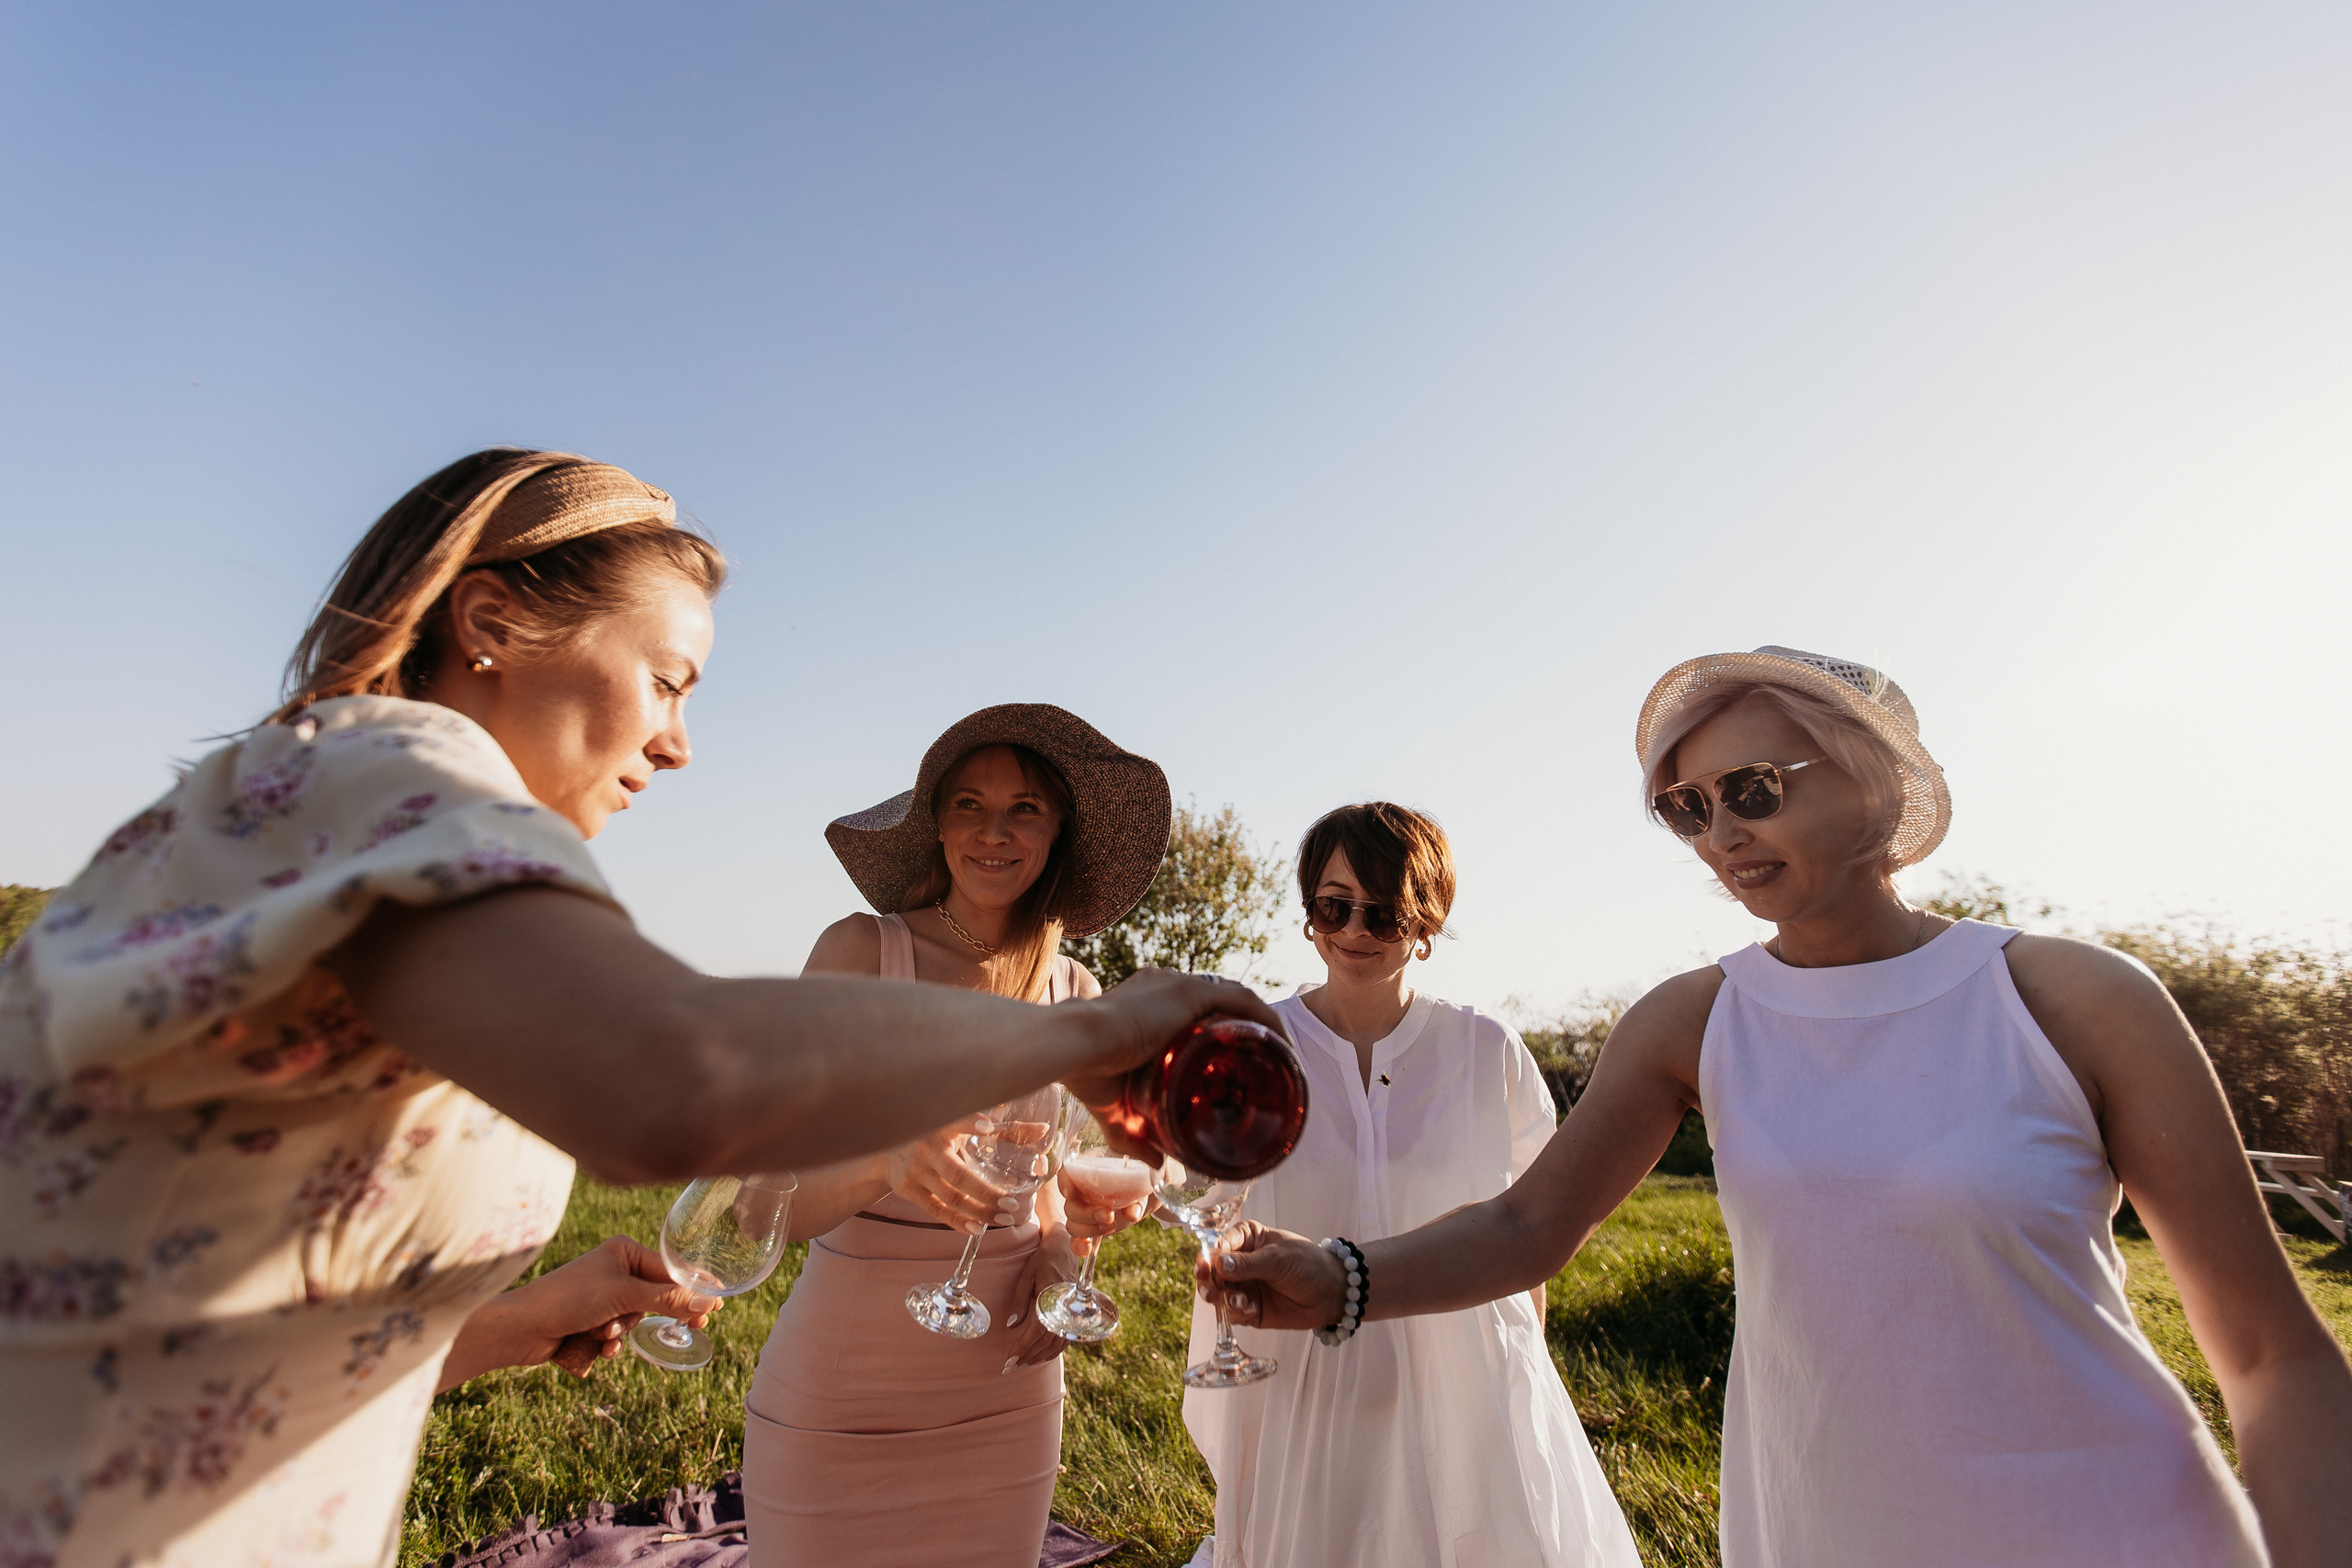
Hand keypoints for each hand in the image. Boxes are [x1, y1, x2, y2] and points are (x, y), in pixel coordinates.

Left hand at [439, 1235, 721, 1391]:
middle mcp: (614, 1270)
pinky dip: (608, 1344)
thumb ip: (669, 1298)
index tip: (716, 1306)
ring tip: (603, 1335)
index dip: (692, 1289)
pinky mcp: (589, 1320)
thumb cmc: (570, 1299)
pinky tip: (597, 1348)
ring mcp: (601, 1296)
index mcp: (623, 1251)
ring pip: (634, 1320)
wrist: (520, 1328)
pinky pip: (616, 1335)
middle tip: (693, 1326)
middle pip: (655, 1297)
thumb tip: (710, 1301)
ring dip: (621, 1332)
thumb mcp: (625, 1296)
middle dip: (651, 1315)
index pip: (669, 1270)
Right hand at [880, 1114, 1029, 1234]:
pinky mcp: (909, 1190)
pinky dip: (957, 1221)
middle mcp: (927, 1147)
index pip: (957, 1121)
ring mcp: (915, 1170)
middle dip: (987, 1193)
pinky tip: (977, 1229)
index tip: (987, 1127)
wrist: (887, 1151)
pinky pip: (936, 1210)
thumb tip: (1043, 1129)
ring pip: (950, 1197)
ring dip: (979, 1211)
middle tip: (1014, 1206)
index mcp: (942, 1125)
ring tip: (1005, 1219)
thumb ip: (1004, 1130)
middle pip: (958, 1174)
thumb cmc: (938, 1134)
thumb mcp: (963, 1127)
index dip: (970, 1124)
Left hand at [1001, 1230, 1081, 1372]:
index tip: (1010, 1358)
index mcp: (1051, 1298)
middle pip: (1047, 1342)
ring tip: (1023, 1364)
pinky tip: (1040, 1356)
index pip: (1037, 1331)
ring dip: (1039, 1356)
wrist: (1064, 1250)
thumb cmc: (1042, 1262)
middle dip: (1028, 1357)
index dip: (1023, 1347)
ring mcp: (1071, 1313)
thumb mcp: (1026, 1277)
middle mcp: (1064, 1309)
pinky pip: (1065, 1340)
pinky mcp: (1073, 1316)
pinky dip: (1052, 1351)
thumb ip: (1020, 1302)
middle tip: (1011, 1366)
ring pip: (1057, 1344)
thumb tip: (1011, 1326)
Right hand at [1058, 1166, 1150, 1250]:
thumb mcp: (1138, 1177)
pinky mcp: (1091, 1228)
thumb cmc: (1136, 1174)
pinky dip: (1079, 1246)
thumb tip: (1132, 1214)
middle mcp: (1080, 1191)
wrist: (1143, 1187)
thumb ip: (1135, 1192)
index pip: (1066, 1174)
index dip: (1064, 1183)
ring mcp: (1084, 1211)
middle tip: (1109, 1215)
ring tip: (1112, 1225)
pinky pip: (1076, 1240)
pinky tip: (1087, 1249)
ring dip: (1090, 1229)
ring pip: (1073, 1224)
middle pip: (1070, 1206)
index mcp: (1087, 1169)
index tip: (1071, 1193)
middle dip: (1088, 1214)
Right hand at [1064, 969, 1291, 1119]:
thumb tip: (1156, 1165)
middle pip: (1217, 1002)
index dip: (1213, 1030)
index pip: (1189, 1009)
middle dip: (1241, 1029)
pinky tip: (1280, 1042)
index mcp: (1144, 1002)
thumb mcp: (1113, 1109)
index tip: (1229, 1060)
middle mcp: (1164, 986)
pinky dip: (1264, 1019)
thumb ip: (1131, 1137)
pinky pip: (1242, 1001)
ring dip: (1261, 1025)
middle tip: (1260, 1066)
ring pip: (1235, 999)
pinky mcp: (1189, 992)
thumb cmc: (1084, 1072)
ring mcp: (1178, 985)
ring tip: (1279, 1058)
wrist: (1075, 1045)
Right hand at [1192, 1220, 1346, 1331]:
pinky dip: (1236, 1312)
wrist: (1332, 1294)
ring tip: (1238, 1301)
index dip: (1209, 1256)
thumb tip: (1218, 1264)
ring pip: (1218, 1294)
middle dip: (1208, 1281)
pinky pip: (1232, 1313)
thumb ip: (1248, 1264)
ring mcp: (1243, 1287)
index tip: (1206, 1266)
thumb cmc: (1309, 1265)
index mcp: (1246, 1238)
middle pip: (1212, 1272)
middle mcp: (1239, 1262)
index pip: (1219, 1245)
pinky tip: (1251, 1309)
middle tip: (1210, 1289)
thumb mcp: (1279, 1260)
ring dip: (1222, 1299)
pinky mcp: (1248, 1310)